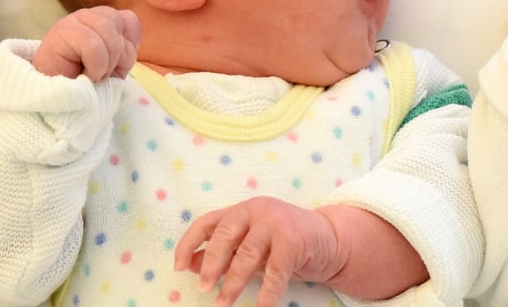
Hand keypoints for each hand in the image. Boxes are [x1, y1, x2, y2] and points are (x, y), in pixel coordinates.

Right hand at [32, 7, 140, 79]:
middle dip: (118, 54)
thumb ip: (126, 49)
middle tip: (103, 73)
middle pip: (119, 22)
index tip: (117, 64)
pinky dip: (96, 65)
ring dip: (107, 61)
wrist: (58, 101)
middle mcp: (87, 17)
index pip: (128, 18)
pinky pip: (93, 44)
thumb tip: (127, 43)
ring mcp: (72, 22)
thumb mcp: (116, 66)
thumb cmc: (88, 83)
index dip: (129, 43)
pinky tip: (85, 75)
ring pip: (107, 30)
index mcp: (102, 21)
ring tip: (93, 75)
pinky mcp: (61, 32)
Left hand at [174, 197, 344, 306]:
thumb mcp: (249, 245)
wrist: (329, 239)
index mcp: (241, 210)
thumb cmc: (283, 243)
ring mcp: (276, 222)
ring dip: (233, 282)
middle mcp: (256, 210)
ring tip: (223, 303)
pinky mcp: (294, 239)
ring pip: (248, 254)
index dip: (188, 244)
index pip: (207, 222)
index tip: (177, 267)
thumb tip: (187, 263)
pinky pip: (275, 271)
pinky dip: (266, 293)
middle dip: (211, 264)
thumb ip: (222, 251)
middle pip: (225, 235)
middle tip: (203, 288)